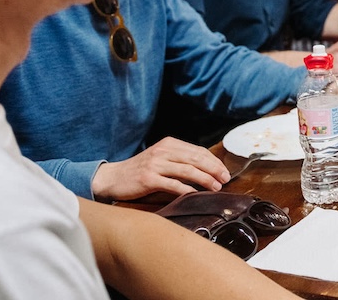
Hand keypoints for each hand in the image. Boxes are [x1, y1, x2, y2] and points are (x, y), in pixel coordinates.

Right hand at [90, 137, 230, 200]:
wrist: (112, 178)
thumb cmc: (139, 170)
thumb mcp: (160, 158)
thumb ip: (179, 160)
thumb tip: (206, 169)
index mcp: (169, 144)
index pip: (198, 151)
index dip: (214, 161)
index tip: (224, 171)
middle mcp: (163, 151)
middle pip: (196, 159)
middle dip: (214, 169)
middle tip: (226, 179)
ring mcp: (156, 164)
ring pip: (188, 170)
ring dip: (205, 179)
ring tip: (216, 187)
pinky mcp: (148, 179)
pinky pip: (172, 184)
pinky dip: (186, 189)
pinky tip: (196, 194)